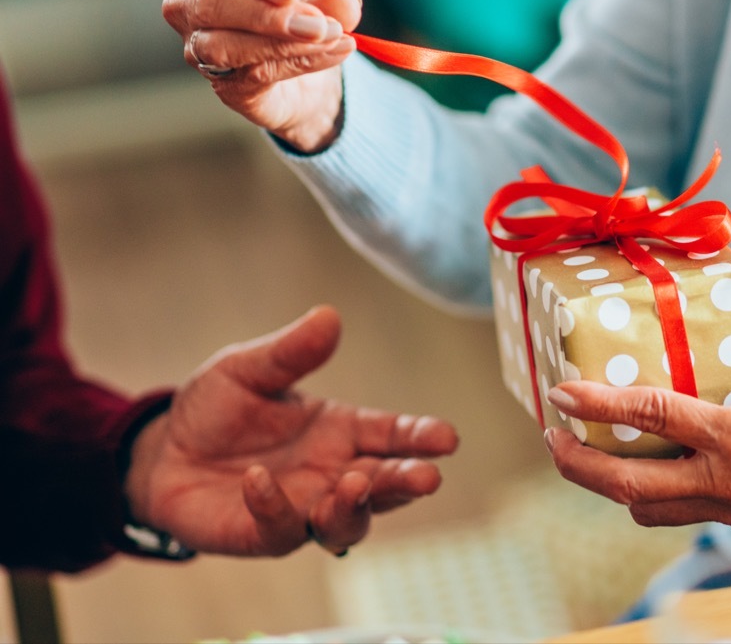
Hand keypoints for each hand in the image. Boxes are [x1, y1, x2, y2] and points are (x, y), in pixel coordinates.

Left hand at [124, 305, 458, 556]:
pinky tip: (259, 481)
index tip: (447, 438)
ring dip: (355, 509)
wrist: (162, 453)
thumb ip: (290, 352)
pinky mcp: (262, 534)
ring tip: (353, 485)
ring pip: (346, 522)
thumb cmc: (216, 410)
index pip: (393, 435)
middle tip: (425, 477)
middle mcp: (333, 474)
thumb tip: (328, 315)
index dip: (421, 437)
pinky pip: (280, 531)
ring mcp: (302, 508)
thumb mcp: (248, 369)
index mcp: (341, 431)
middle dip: (406, 482)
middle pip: (383, 485)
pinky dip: (275, 508)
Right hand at [162, 0, 361, 151]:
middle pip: (213, 3)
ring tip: (328, 37)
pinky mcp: (224, 86)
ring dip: (282, 43)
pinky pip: (254, 74)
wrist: (299, 77)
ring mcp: (199, 49)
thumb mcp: (316, 3)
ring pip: (225, 46)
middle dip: (268, 14)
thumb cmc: (294, 23)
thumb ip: (330, 3)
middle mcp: (191, 4)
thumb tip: (348, 5)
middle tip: (317, 23)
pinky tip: (330, 54)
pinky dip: (298, 63)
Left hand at [544, 350, 730, 560]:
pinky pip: (684, 511)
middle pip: (629, 487)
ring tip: (595, 451)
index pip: (656, 419)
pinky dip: (656, 491)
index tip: (563, 394)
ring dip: (612, 484)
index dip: (602, 405)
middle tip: (553, 438)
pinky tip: (658, 464)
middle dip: (579, 466)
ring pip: (650, 509)